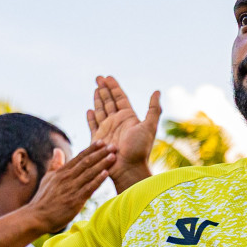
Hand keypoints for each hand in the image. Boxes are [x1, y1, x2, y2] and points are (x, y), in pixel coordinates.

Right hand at [26, 142, 114, 233]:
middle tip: (113, 146)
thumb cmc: (43, 199)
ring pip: (89, 173)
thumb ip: (55, 164)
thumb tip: (58, 150)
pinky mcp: (75, 200)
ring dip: (102, 164)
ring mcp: (71, 188)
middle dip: (100, 153)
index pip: (79, 158)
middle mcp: (66, 178)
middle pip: (86, 162)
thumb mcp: (48, 178)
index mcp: (61, 172)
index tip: (102, 142)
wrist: (37, 217)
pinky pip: (88, 187)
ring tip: (113, 156)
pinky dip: (97, 180)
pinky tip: (106, 173)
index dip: (91, 149)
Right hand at [86, 76, 159, 190]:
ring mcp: (107, 130)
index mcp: (129, 118)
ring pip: (101, 110)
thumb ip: (153, 109)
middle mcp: (117, 122)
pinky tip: (89, 110)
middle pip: (109, 101)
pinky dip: (90, 117)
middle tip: (98, 77)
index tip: (108, 77)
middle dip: (104, 89)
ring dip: (97, 99)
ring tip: (95, 88)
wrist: (129, 169)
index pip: (120, 98)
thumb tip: (157, 91)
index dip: (114, 87)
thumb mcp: (149, 127)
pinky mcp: (98, 139)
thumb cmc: (140, 149)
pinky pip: (93, 125)